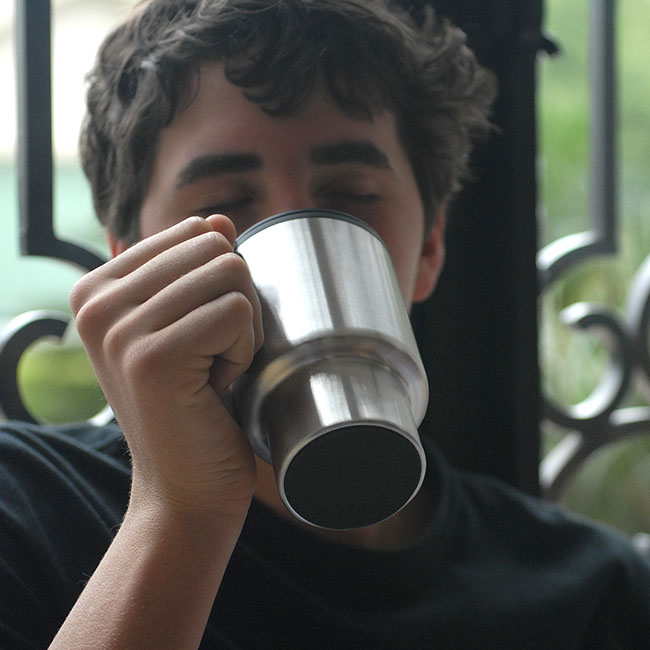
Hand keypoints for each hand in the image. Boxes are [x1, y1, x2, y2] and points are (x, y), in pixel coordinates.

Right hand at [69, 215, 263, 516]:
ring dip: (243, 328)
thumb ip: (197, 267)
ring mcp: (119, 329)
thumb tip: (218, 217)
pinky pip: (239, 312)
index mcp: (97, 287)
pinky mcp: (154, 357)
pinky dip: (245, 352)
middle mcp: (96, 302)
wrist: (185, 486)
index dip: (217, 284)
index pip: (195, 233)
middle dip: (235, 303)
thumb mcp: (189, 323)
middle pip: (217, 248)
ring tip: (213, 370)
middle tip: (212, 355)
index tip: (199, 335)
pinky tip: (217, 388)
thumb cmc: (194, 404)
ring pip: (233, 274)